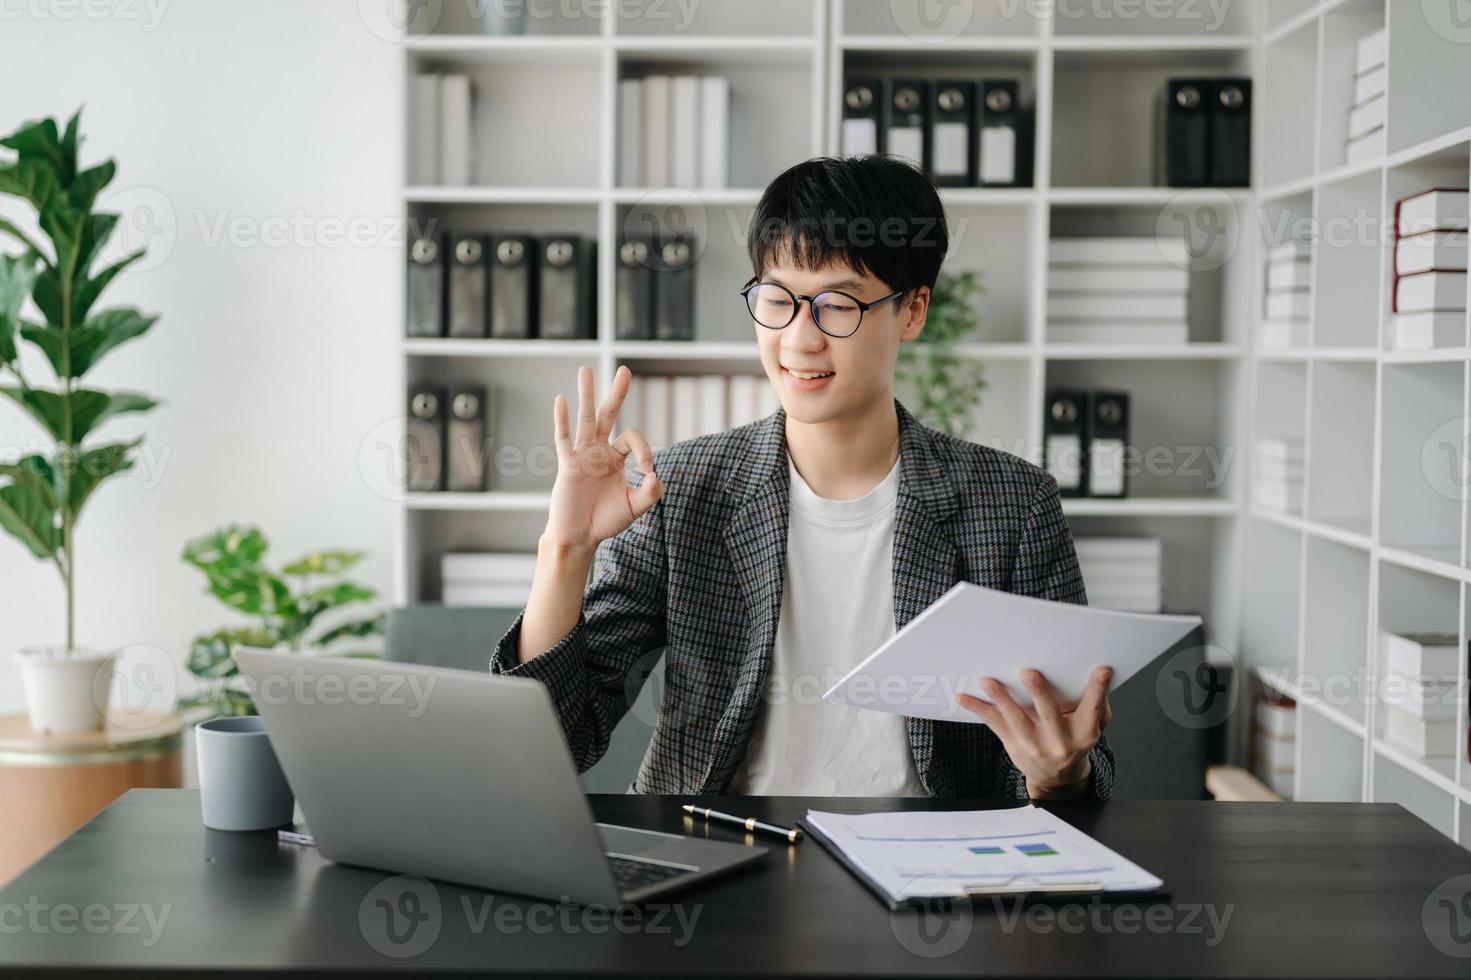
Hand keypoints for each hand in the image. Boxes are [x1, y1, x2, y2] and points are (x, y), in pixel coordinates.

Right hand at [543, 365, 661, 553]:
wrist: (580, 536)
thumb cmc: (605, 521)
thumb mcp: (634, 507)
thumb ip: (650, 493)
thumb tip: (656, 474)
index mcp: (616, 458)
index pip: (633, 439)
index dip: (645, 449)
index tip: (648, 471)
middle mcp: (599, 450)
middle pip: (608, 415)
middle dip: (617, 393)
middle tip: (626, 369)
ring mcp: (581, 454)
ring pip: (586, 419)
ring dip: (587, 394)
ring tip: (586, 370)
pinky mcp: (566, 464)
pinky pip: (563, 438)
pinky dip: (562, 420)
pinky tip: (561, 400)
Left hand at [957, 666, 1111, 799]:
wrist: (1058, 778)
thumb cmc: (1075, 741)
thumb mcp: (1092, 728)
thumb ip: (1095, 705)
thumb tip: (1097, 677)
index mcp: (1084, 733)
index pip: (1093, 709)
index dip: (1098, 690)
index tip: (1101, 671)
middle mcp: (1060, 741)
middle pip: (1049, 714)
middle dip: (1039, 693)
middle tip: (1028, 673)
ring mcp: (1034, 745)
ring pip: (1016, 720)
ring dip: (1001, 699)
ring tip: (989, 682)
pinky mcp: (1014, 745)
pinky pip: (994, 725)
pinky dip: (978, 709)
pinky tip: (964, 697)